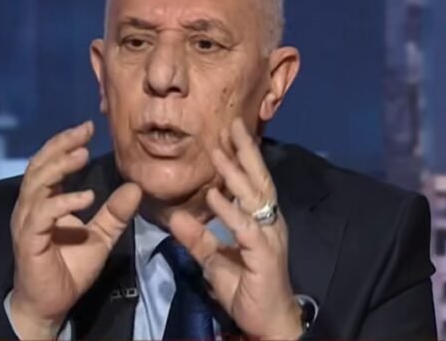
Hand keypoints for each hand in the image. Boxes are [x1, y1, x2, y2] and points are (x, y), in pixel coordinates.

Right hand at [9, 121, 142, 338]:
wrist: (51, 304)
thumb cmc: (69, 270)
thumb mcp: (100, 237)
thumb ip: (114, 213)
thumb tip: (135, 187)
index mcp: (42, 203)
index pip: (48, 163)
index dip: (65, 143)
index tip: (88, 127)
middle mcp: (29, 208)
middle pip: (38, 166)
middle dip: (60, 145)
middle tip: (84, 131)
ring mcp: (27, 223)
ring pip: (37, 184)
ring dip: (59, 167)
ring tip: (82, 154)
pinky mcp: (29, 240)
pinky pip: (43, 214)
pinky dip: (64, 202)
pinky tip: (86, 198)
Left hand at [169, 117, 301, 339]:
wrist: (268, 323)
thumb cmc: (247, 290)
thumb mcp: (215, 261)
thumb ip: (198, 238)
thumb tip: (176, 216)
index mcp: (260, 221)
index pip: (252, 182)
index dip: (241, 157)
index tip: (226, 133)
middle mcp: (270, 223)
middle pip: (259, 180)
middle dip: (245, 151)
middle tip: (232, 124)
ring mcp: (270, 237)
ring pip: (254, 198)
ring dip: (235, 173)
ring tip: (218, 151)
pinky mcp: (265, 255)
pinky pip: (245, 228)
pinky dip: (230, 210)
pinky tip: (215, 195)